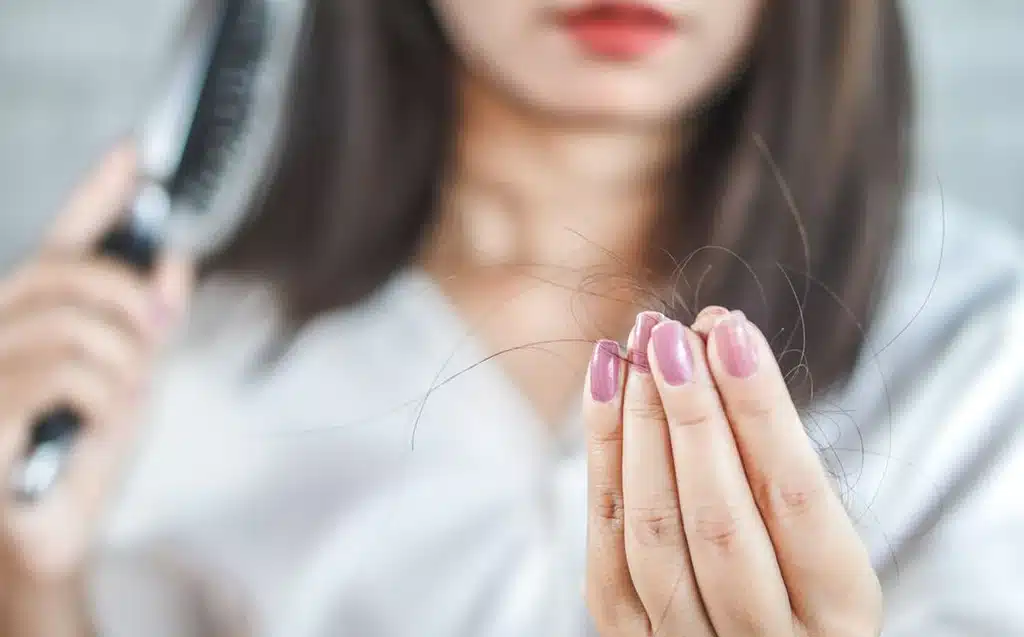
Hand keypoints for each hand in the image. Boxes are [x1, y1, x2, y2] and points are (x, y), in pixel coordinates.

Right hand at [0, 143, 192, 587]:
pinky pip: (65, 374)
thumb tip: (176, 259)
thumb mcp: (131, 381)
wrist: (46, 539)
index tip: (135, 154)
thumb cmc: (80, 463)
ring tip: (121, 400)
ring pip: (73, 325)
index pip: (60, 243)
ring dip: (122, 363)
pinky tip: (97, 426)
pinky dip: (105, 398)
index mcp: (28, 321)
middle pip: (64, 272)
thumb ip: (146, 323)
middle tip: (160, 328)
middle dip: (127, 296)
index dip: (97, 195)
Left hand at [583, 308, 881, 635]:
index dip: (761, 411)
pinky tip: (606, 387)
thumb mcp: (818, 541)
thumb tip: (717, 342)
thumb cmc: (795, 583)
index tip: (733, 333)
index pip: (796, 500)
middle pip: (719, 519)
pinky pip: (607, 546)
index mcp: (836, 613)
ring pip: (654, 532)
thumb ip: (775, 463)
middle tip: (671, 334)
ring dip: (640, 426)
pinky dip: (603, 458)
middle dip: (691, 413)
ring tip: (639, 349)